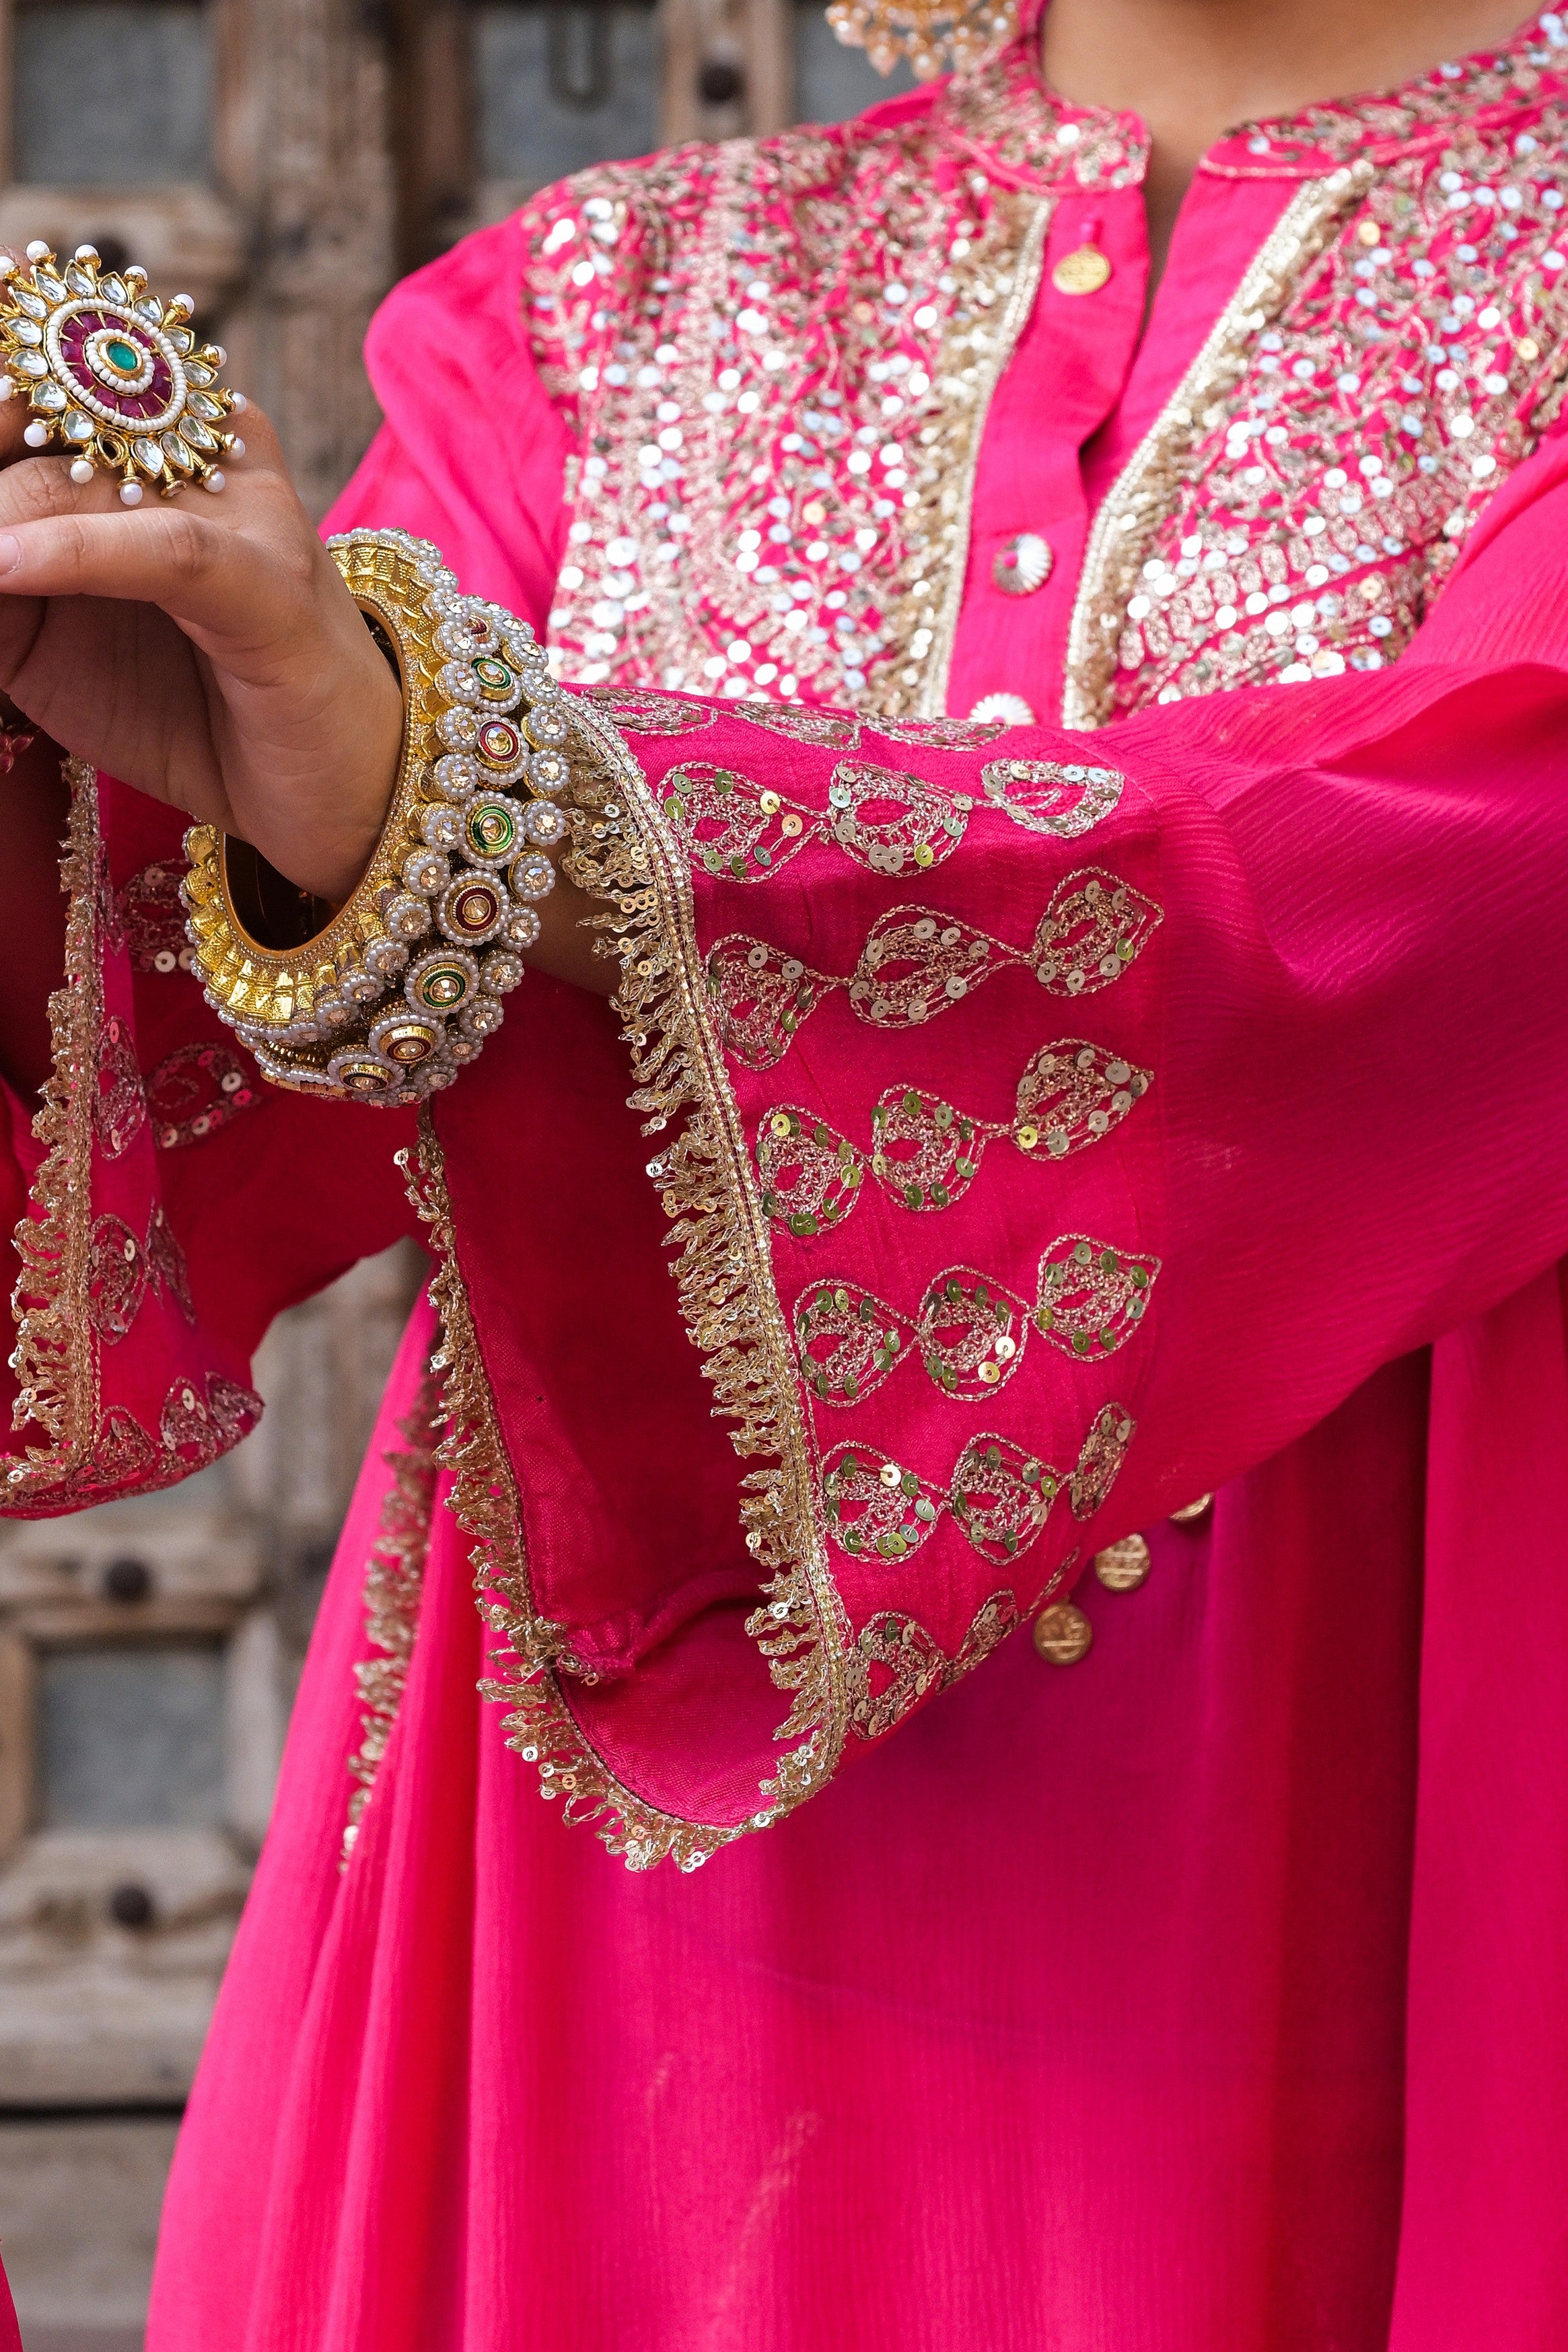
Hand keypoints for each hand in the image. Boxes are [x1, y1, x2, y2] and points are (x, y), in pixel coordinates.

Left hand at [0, 396, 401, 902]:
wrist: (335, 795)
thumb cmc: (194, 712)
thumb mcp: (45, 641)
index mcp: (147, 437)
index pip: (21, 379)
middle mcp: (195, 446)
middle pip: (29, 419)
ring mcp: (240, 506)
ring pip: (74, 479)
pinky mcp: (271, 581)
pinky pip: (157, 545)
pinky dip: (69, 553)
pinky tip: (6, 568)